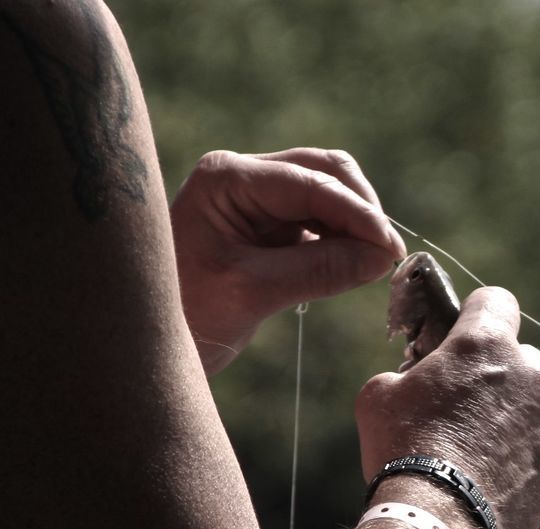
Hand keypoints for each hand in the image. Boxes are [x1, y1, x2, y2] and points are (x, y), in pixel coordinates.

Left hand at [170, 148, 407, 373]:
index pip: (310, 182)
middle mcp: (243, 177)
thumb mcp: (253, 293)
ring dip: (356, 225)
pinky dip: (344, 239)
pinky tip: (356, 265)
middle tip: (388, 256)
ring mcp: (257, 199)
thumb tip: (382, 258)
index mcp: (228, 178)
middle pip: (326, 173)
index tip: (390, 249)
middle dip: (362, 210)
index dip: (358, 213)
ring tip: (375, 264)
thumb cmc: (185, 315)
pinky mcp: (269, 226)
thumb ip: (320, 270)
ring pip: (329, 194)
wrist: (146, 342)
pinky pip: (320, 221)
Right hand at [355, 287, 539, 528]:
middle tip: (464, 409)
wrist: (437, 523)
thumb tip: (416, 379)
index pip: (496, 301)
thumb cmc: (402, 452)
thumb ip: (407, 373)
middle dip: (497, 376)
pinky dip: (528, 463)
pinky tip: (495, 484)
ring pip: (539, 409)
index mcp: (486, 345)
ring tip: (478, 456)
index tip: (464, 334)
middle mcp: (532, 376)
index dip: (476, 315)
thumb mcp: (379, 396)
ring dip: (515, 422)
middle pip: (522, 359)